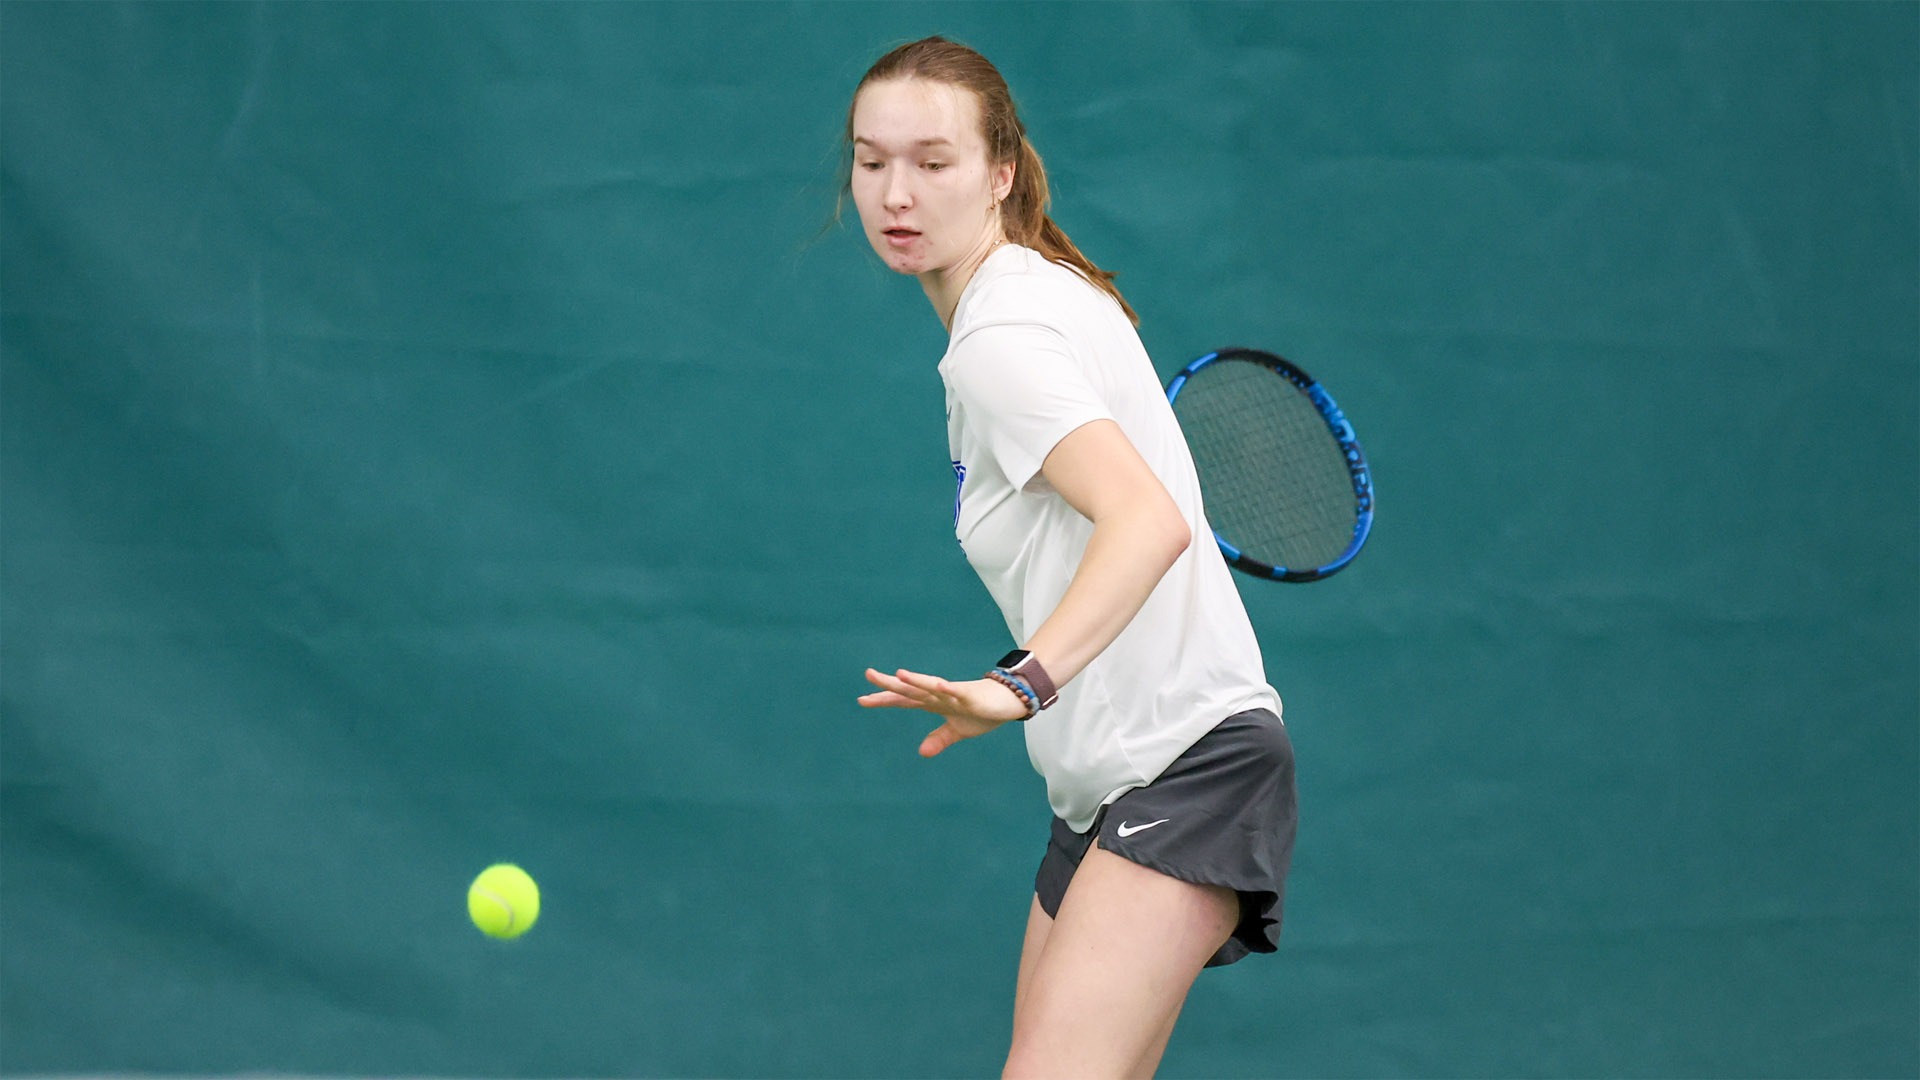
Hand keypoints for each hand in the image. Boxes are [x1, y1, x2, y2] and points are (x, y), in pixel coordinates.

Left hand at [858, 667, 1029, 756]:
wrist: (1010, 702)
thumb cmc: (983, 712)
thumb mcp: (958, 731)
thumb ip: (939, 739)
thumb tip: (922, 752)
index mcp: (933, 703)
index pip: (903, 700)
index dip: (883, 700)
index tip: (861, 699)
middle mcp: (939, 695)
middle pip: (911, 690)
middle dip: (890, 684)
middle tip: (868, 674)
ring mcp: (954, 694)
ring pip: (931, 687)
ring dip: (916, 681)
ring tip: (898, 675)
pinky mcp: (971, 695)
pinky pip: (958, 692)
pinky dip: (948, 688)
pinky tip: (938, 685)